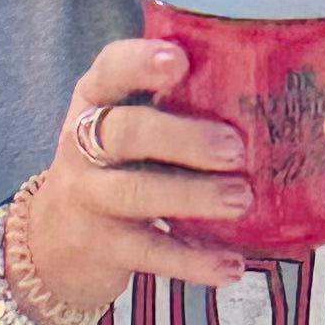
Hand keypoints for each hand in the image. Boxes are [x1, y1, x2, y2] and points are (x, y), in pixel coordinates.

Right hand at [15, 34, 250, 324]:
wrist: (55, 239)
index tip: (179, 60)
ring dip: (193, 196)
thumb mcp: (127, 123)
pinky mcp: (103, 247)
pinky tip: (232, 264)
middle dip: (182, 138)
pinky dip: (193, 261)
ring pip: (135, 192)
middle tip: (235, 148)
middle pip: (124, 132)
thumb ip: (174, 103)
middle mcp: (82, 144)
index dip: (140, 62)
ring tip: (242, 199)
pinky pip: (150, 253)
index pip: (110, 70)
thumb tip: (269, 84)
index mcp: (95, 100)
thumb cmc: (117, 164)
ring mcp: (89, 198)